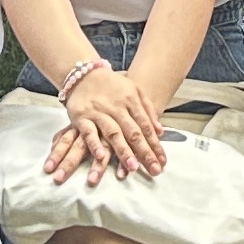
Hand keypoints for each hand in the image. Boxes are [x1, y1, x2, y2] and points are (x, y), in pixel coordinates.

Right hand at [55, 61, 167, 181]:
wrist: (84, 73)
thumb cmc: (112, 86)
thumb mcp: (134, 90)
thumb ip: (148, 110)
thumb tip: (160, 131)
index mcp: (131, 101)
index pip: (146, 126)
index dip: (155, 145)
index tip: (162, 162)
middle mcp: (117, 107)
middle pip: (133, 132)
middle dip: (144, 152)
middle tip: (153, 170)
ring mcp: (99, 112)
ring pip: (113, 133)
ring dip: (123, 151)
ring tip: (133, 167)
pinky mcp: (81, 117)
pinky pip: (89, 132)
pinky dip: (94, 144)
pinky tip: (101, 156)